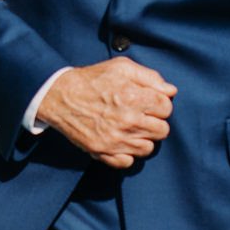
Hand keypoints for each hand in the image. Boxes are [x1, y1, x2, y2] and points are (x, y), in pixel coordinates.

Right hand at [34, 59, 176, 166]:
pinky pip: (128, 162)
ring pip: (148, 148)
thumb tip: (170, 91)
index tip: (149, 102)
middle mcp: (127, 121)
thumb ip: (150, 77)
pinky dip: (127, 154)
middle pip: (162, 130)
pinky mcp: (102, 152)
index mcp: (133, 97)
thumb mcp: (121, 67)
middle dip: (155, 121)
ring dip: (143, 138)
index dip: (160, 103)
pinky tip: (122, 141)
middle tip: (141, 115)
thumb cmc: (91, 80)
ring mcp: (115, 139)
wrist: (59, 96)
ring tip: (131, 128)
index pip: (167, 108)